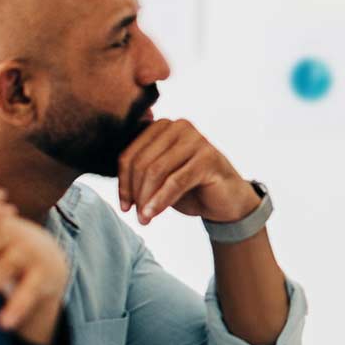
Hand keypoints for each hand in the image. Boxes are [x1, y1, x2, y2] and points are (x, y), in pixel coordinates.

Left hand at [116, 118, 257, 225]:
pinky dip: (161, 200)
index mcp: (163, 126)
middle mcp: (179, 126)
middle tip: (136, 215)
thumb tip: (116, 182)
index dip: (123, 182)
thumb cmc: (191, 188)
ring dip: (147, 198)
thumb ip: (141, 171)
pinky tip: (153, 214)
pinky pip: (176, 181)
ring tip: (145, 218)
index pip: (131, 153)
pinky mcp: (208, 157)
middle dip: (135, 192)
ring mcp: (196, 139)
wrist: (227, 200)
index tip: (125, 205)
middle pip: (142, 161)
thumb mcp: (161, 178)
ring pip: (156, 170)